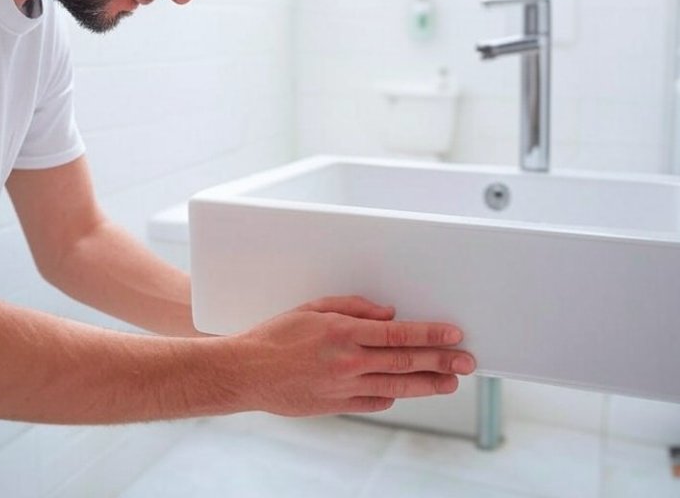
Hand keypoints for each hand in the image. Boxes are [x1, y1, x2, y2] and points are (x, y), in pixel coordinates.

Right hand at [232, 296, 474, 416]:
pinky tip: (406, 392)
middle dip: (441, 360)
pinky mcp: (337, 406)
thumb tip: (388, 315)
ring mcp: (343, 387)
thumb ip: (353, 307)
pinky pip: (374, 402)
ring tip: (450, 382)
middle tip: (466, 361)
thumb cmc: (276, 336)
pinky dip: (393, 397)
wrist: (247, 372)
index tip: (452, 334)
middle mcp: (347, 361)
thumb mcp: (313, 308)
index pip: (398, 334)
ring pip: (396, 387)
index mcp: (342, 332)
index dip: (429, 334)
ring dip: (428, 384)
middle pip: (405, 362)